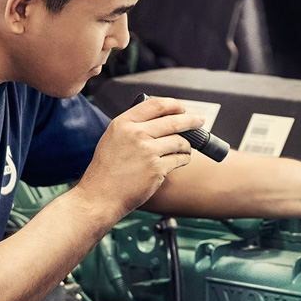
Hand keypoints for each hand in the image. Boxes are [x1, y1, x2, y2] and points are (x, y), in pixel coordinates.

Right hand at [76, 97, 204, 217]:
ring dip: (186, 146)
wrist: (100, 196)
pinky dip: (183, 159)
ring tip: (184, 150)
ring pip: (179, 141)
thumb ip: (132, 127)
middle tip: (199, 120)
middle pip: (173, 121)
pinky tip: (179, 161)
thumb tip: (160, 120)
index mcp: (123, 124)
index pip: (155, 105)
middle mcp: (136, 134)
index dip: (173, 105)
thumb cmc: (106, 171)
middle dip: (191, 120)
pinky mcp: (157, 169)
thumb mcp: (112, 139)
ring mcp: (147, 152)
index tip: (182, 108)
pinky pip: (179, 159)